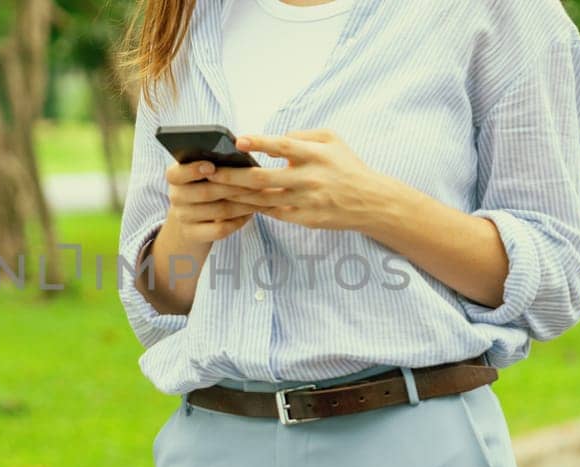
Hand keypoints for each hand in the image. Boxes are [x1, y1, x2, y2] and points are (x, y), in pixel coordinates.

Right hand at [163, 160, 261, 244]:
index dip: (193, 170)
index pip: (176, 173)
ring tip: (260, 197)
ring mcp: (183, 217)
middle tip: (257, 182)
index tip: (212, 166)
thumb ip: (214, 166)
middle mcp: (176, 197)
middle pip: (205, 192)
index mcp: (176, 177)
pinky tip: (249, 214)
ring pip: (218, 211)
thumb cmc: (203, 191)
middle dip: (234, 187)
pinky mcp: (193, 235)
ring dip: (242, 204)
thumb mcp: (201, 178)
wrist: (189, 226)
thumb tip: (240, 154)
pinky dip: (238, 221)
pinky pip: (220, 229)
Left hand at [213, 129, 413, 232]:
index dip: (260, 142)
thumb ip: (302, 135)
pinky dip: (253, 207)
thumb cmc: (347, 166)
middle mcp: (309, 179)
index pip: (283, 146)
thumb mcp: (331, 139)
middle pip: (263, 179)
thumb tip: (271, 140)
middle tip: (209, 172)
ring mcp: (305, 202)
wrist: (370, 202)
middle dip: (232, 176)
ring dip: (235, 195)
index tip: (238, 140)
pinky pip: (272, 213)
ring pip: (262, 200)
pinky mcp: (304, 219)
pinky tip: (235, 202)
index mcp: (315, 155)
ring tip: (213, 189)